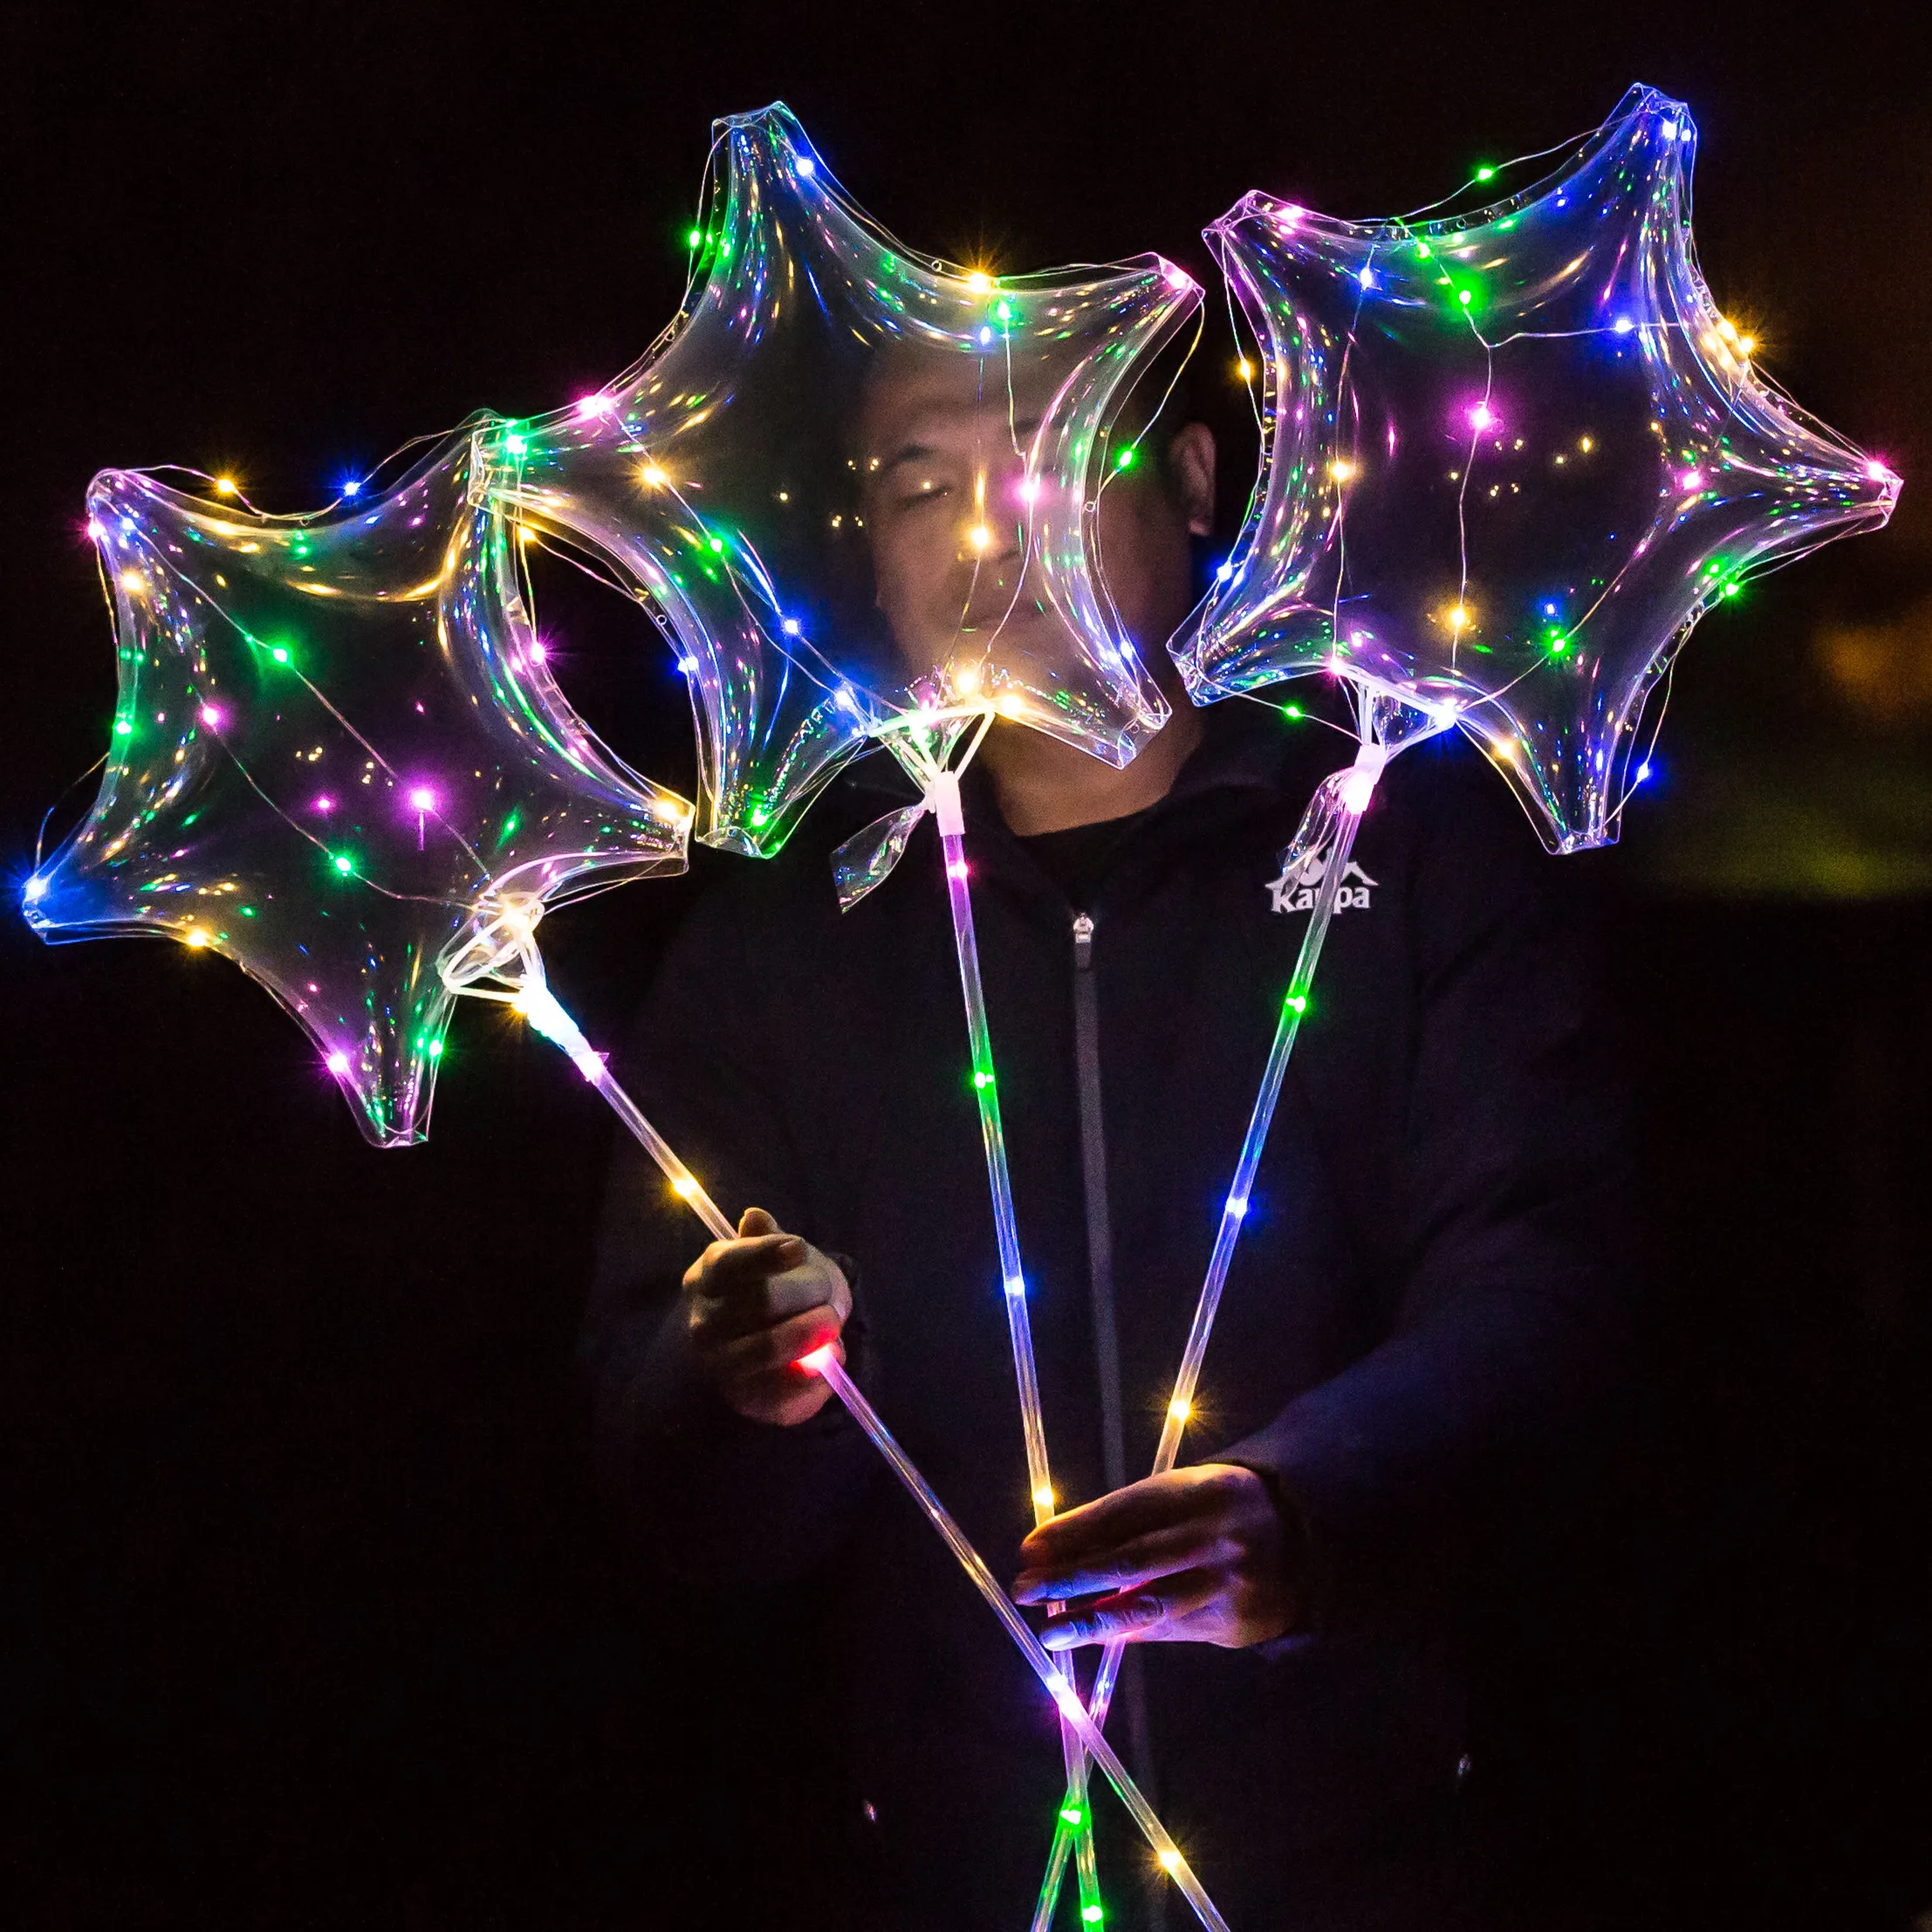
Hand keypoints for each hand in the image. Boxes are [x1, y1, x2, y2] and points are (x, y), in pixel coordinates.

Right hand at [682, 1207, 850, 1426]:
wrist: (759, 1354)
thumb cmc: (768, 1292)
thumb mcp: (768, 1260)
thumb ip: (764, 1240)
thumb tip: (755, 1217)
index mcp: (708, 1277)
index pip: (729, 1263)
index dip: (765, 1254)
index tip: (799, 1248)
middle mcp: (705, 1322)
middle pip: (762, 1302)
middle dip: (809, 1293)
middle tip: (832, 1296)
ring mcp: (721, 1364)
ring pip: (770, 1346)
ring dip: (812, 1332)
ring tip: (832, 1324)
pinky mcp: (749, 1399)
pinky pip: (787, 1388)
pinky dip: (818, 1372)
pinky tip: (832, 1357)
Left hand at [1012, 1464, 1304, 1649]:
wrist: (1306, 1541)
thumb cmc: (1219, 1511)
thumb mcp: (1183, 1496)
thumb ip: (1129, 1521)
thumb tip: (1055, 1549)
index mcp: (1196, 1491)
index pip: (1122, 1514)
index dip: (1072, 1533)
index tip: (1029, 1548)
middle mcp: (1212, 1536)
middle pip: (1131, 1561)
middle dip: (1072, 1577)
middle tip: (1026, 1588)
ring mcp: (1226, 1583)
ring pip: (1149, 1605)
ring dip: (1092, 1620)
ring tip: (1051, 1630)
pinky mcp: (1234, 1622)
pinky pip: (1170, 1629)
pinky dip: (1128, 1631)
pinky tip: (1094, 1634)